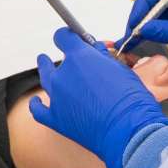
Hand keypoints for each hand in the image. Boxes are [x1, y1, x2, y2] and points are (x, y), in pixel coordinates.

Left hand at [32, 28, 167, 167]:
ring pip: (46, 79)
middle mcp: (63, 75)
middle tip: (69, 60)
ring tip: (45, 65)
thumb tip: (96, 52)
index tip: (70, 37)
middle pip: (54, 60)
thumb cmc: (131, 100)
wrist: (129, 131)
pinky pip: (38, 110)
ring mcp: (57, 97)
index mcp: (78, 57)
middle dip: (61, 58)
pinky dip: (36, 104)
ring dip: (46, 71)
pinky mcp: (56, 118)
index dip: (67, 36)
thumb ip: (103, 58)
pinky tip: (36, 101)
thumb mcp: (121, 69)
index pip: (64, 37)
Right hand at [125, 0, 167, 75]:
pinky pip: (167, 25)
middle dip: (142, 17)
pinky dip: (156, 33)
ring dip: (146, 27)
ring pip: (160, 14)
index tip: (133, 23)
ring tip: (132, 42)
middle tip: (129, 35)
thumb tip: (142, 30)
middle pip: (157, 1)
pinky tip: (145, 42)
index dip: (142, 5)